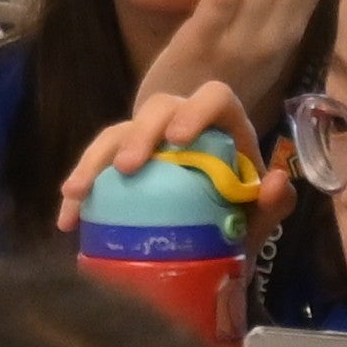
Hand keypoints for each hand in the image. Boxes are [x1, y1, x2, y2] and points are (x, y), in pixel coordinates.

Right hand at [55, 80, 295, 237]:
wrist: (212, 250)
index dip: (195, 110)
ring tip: (76, 192)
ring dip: (94, 160)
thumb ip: (274, 203)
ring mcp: (147, 142)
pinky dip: (80, 190)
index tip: (178, 140)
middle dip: (138, 134)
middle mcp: (181, 125)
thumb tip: (278, 181)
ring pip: (116, 132)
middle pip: (157, 108)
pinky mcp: (120, 163)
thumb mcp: (258, 218)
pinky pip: (95, 166)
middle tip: (126, 168)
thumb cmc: (238, 223)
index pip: (213, 97)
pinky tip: (68, 218)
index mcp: (222, 126)